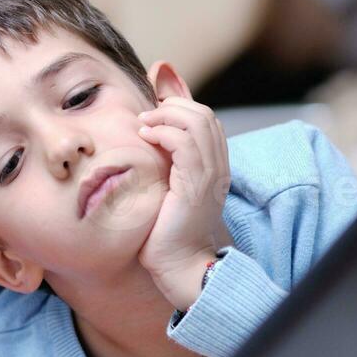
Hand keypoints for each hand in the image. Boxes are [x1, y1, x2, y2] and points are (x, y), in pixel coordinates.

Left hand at [136, 97, 232, 310]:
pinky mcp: (197, 184)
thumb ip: (156, 165)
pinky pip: (186, 144)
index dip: (180, 99)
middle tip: (145, 112)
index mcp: (211, 166)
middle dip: (173, 102)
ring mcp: (211, 174)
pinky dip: (166, 132)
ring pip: (198, 122)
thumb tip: (139, 139)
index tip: (156, 89)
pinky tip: (146, 136)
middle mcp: (217, 166)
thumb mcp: (160, 191)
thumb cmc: (163, 235)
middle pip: (203, 114)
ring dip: (167, 115)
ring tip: (143, 123)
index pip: (203, 118)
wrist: (178, 267)